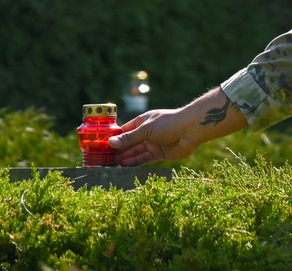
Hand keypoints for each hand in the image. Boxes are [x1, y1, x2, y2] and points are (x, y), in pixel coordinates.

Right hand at [109, 88, 246, 165]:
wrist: (191, 130)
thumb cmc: (169, 123)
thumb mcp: (146, 130)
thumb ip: (129, 138)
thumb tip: (111, 143)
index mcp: (141, 122)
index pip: (123, 131)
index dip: (113, 139)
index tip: (100, 147)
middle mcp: (146, 133)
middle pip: (128, 144)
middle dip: (117, 152)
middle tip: (103, 161)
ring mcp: (152, 144)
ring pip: (135, 153)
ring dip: (124, 159)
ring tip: (110, 167)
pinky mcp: (159, 154)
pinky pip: (144, 160)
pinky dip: (135, 164)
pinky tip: (125, 169)